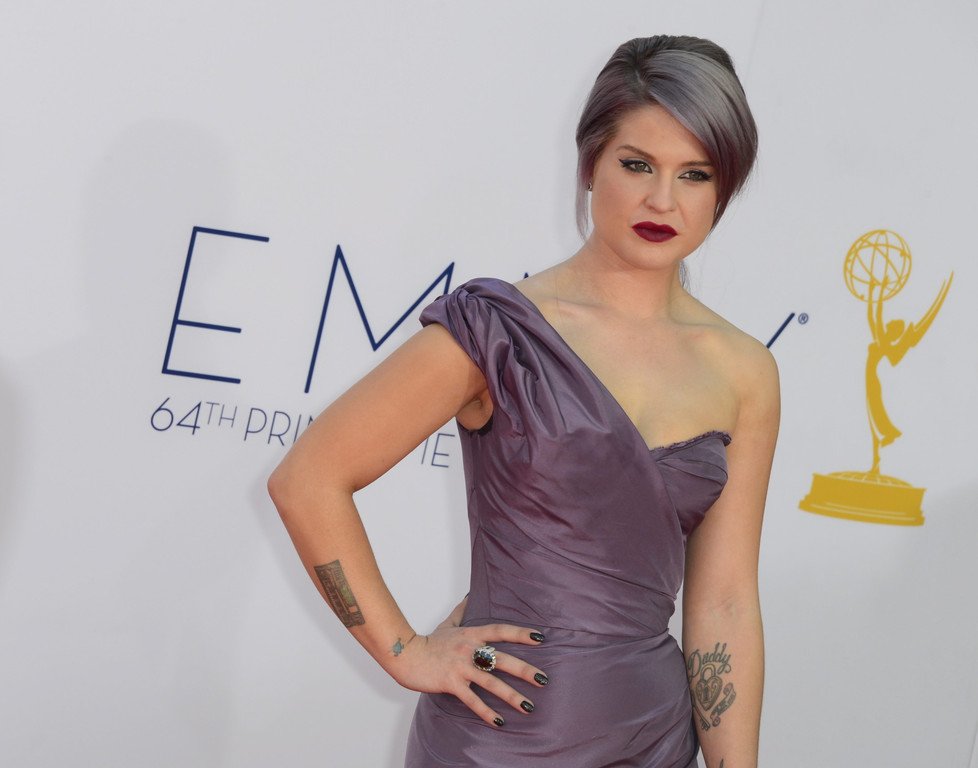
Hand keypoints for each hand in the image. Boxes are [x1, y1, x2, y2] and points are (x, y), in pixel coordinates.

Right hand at [391, 601, 547, 726]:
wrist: (405, 654)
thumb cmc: (428, 642)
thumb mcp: (447, 625)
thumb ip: (461, 612)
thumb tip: (470, 596)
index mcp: (471, 635)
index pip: (501, 631)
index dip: (521, 633)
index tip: (540, 638)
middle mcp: (469, 650)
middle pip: (502, 659)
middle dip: (524, 670)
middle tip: (544, 680)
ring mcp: (460, 667)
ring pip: (491, 682)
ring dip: (511, 696)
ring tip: (529, 707)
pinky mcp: (451, 683)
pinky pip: (472, 700)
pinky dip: (486, 712)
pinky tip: (499, 722)